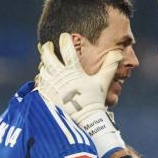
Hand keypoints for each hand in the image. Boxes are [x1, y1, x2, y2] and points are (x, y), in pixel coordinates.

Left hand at [37, 33, 125, 157]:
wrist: (85, 121)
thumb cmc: (94, 101)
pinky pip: (39, 82)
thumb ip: (109, 66)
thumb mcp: (102, 82)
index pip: (67, 50)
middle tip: (48, 45)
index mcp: (74, 71)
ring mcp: (52, 86)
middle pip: (49, 57)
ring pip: (42, 68)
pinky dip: (41, 77)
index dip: (65, 40)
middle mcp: (61, 76)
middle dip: (47, 49)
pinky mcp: (46, 95)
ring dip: (43, 62)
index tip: (64, 36)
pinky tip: (43, 76)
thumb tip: (117, 52)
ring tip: (45, 60)